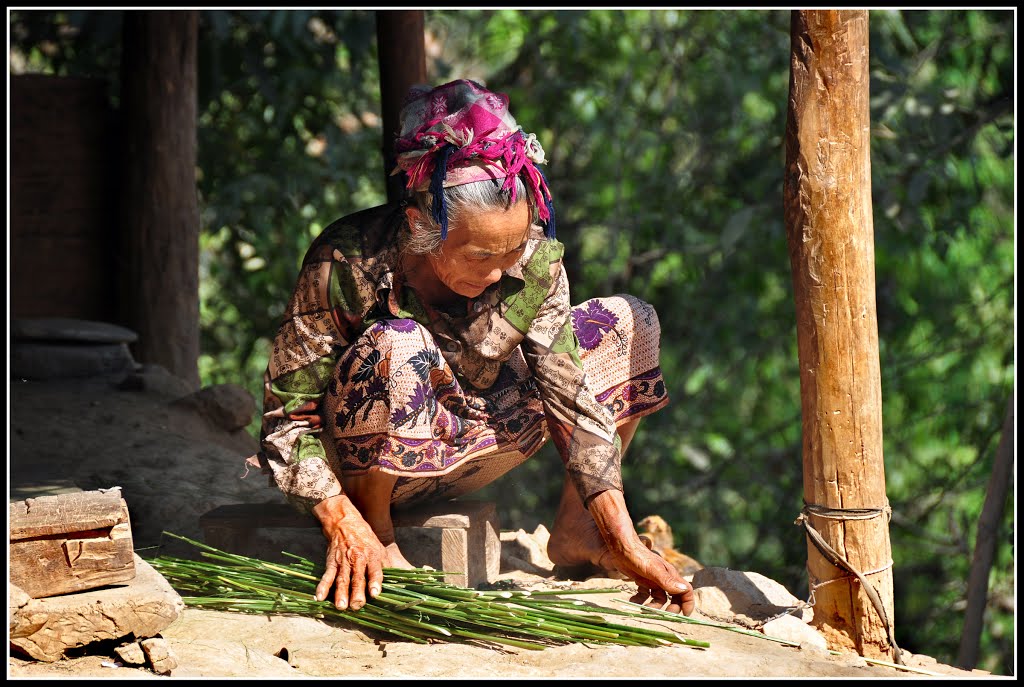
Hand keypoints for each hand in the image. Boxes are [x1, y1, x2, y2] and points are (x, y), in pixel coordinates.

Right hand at [311, 494, 387, 610]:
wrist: (345, 524)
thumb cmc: (366, 540)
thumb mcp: (380, 549)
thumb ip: (386, 566)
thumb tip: (397, 582)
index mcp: (372, 556)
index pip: (375, 570)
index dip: (375, 582)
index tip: (375, 594)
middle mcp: (358, 559)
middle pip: (357, 578)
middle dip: (357, 592)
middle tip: (357, 605)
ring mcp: (343, 561)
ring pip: (342, 579)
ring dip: (341, 593)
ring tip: (341, 606)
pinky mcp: (331, 562)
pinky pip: (327, 575)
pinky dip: (322, 586)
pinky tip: (319, 597)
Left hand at [587, 490, 694, 615]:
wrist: (621, 547)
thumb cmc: (638, 556)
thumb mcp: (652, 569)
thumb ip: (667, 580)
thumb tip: (683, 590)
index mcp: (670, 575)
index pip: (686, 590)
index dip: (688, 603)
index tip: (685, 615)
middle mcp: (664, 578)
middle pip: (674, 597)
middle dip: (670, 608)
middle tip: (662, 615)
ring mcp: (653, 580)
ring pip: (658, 598)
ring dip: (652, 606)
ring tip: (642, 608)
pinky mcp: (642, 580)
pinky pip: (645, 595)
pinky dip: (640, 600)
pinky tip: (632, 600)